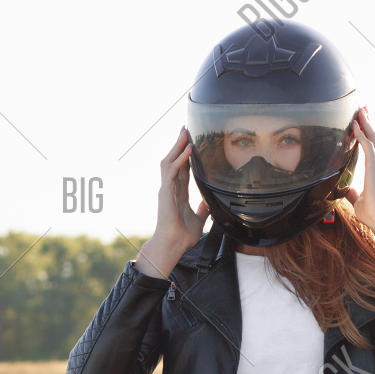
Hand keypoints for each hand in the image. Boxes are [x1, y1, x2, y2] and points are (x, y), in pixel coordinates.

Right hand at [136, 128, 209, 277]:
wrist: (173, 245)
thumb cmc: (182, 236)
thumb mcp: (199, 219)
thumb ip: (203, 208)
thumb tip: (209, 201)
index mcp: (178, 193)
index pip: (182, 169)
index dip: (185, 155)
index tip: (190, 142)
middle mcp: (171, 188)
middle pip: (174, 160)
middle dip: (179, 144)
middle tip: (185, 129)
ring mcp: (167, 189)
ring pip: (170, 161)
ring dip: (177, 146)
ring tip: (184, 132)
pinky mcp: (165, 192)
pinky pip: (172, 171)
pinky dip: (180, 159)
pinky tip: (188, 150)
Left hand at [343, 108, 374, 239]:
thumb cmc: (374, 215)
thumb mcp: (359, 202)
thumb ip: (354, 194)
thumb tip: (348, 191)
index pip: (372, 148)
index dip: (367, 134)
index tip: (363, 124)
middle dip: (369, 122)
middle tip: (364, 109)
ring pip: (373, 137)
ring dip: (367, 123)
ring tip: (361, 109)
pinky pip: (367, 145)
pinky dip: (361, 134)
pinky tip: (354, 124)